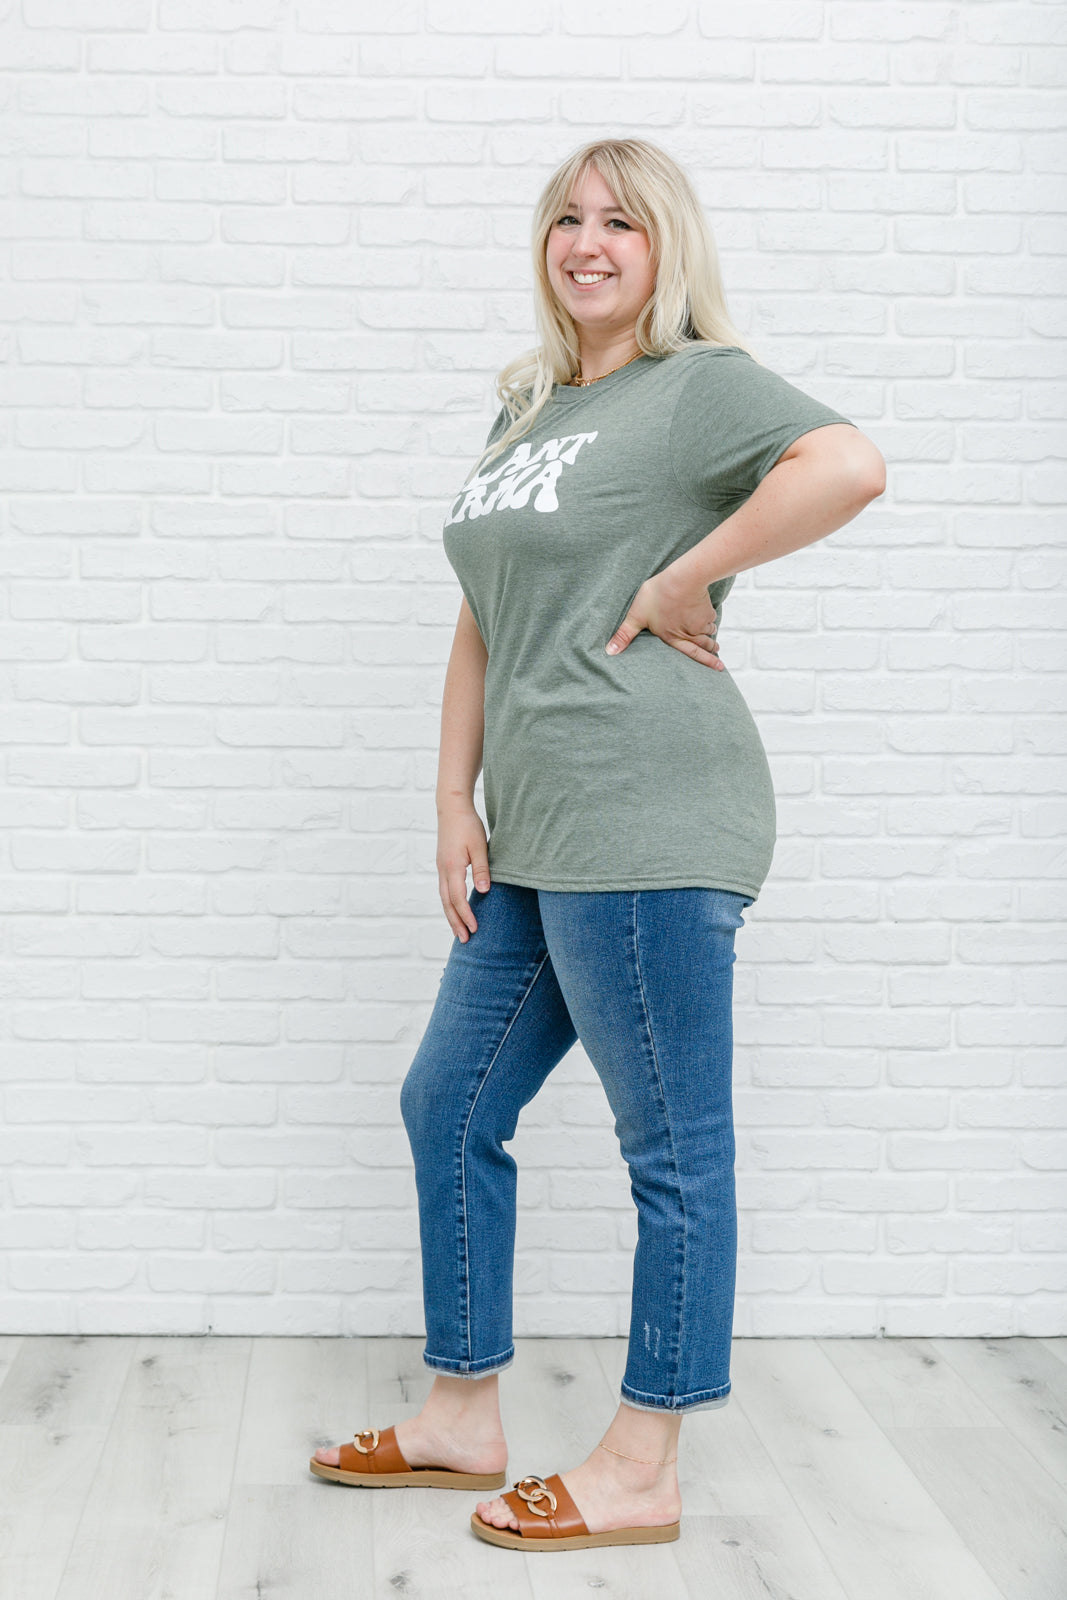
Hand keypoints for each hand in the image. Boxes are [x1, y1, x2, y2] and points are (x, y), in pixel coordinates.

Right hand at [436, 801, 490, 941]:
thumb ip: (482, 869)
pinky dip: (449, 903)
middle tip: (464, 940)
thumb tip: (483, 891)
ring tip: (459, 930)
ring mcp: (441, 868)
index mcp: (452, 867)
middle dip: (455, 922)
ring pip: (444, 898)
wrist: (451, 807)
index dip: (466, 915)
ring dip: (451, 915)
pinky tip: (455, 908)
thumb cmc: (468, 825)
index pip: (458, 898)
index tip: (475, 929)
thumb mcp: (480, 846)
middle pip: (447, 903)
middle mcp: (443, 870)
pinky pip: (444, 889)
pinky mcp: (443, 864)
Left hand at [605, 569, 723, 669]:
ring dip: (711, 637)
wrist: (682, 580)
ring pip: (708, 632)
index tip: (717, 668)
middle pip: (703, 645)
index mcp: (672, 637)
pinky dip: (711, 619)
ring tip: (714, 641)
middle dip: (710, 652)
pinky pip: (711, 617)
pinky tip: (710, 618)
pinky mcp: (706, 608)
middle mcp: (689, 633)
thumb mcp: (635, 616)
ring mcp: (700, 621)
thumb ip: (624, 635)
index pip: (690, 654)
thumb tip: (609, 652)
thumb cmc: (657, 596)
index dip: (703, 662)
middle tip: (718, 657)